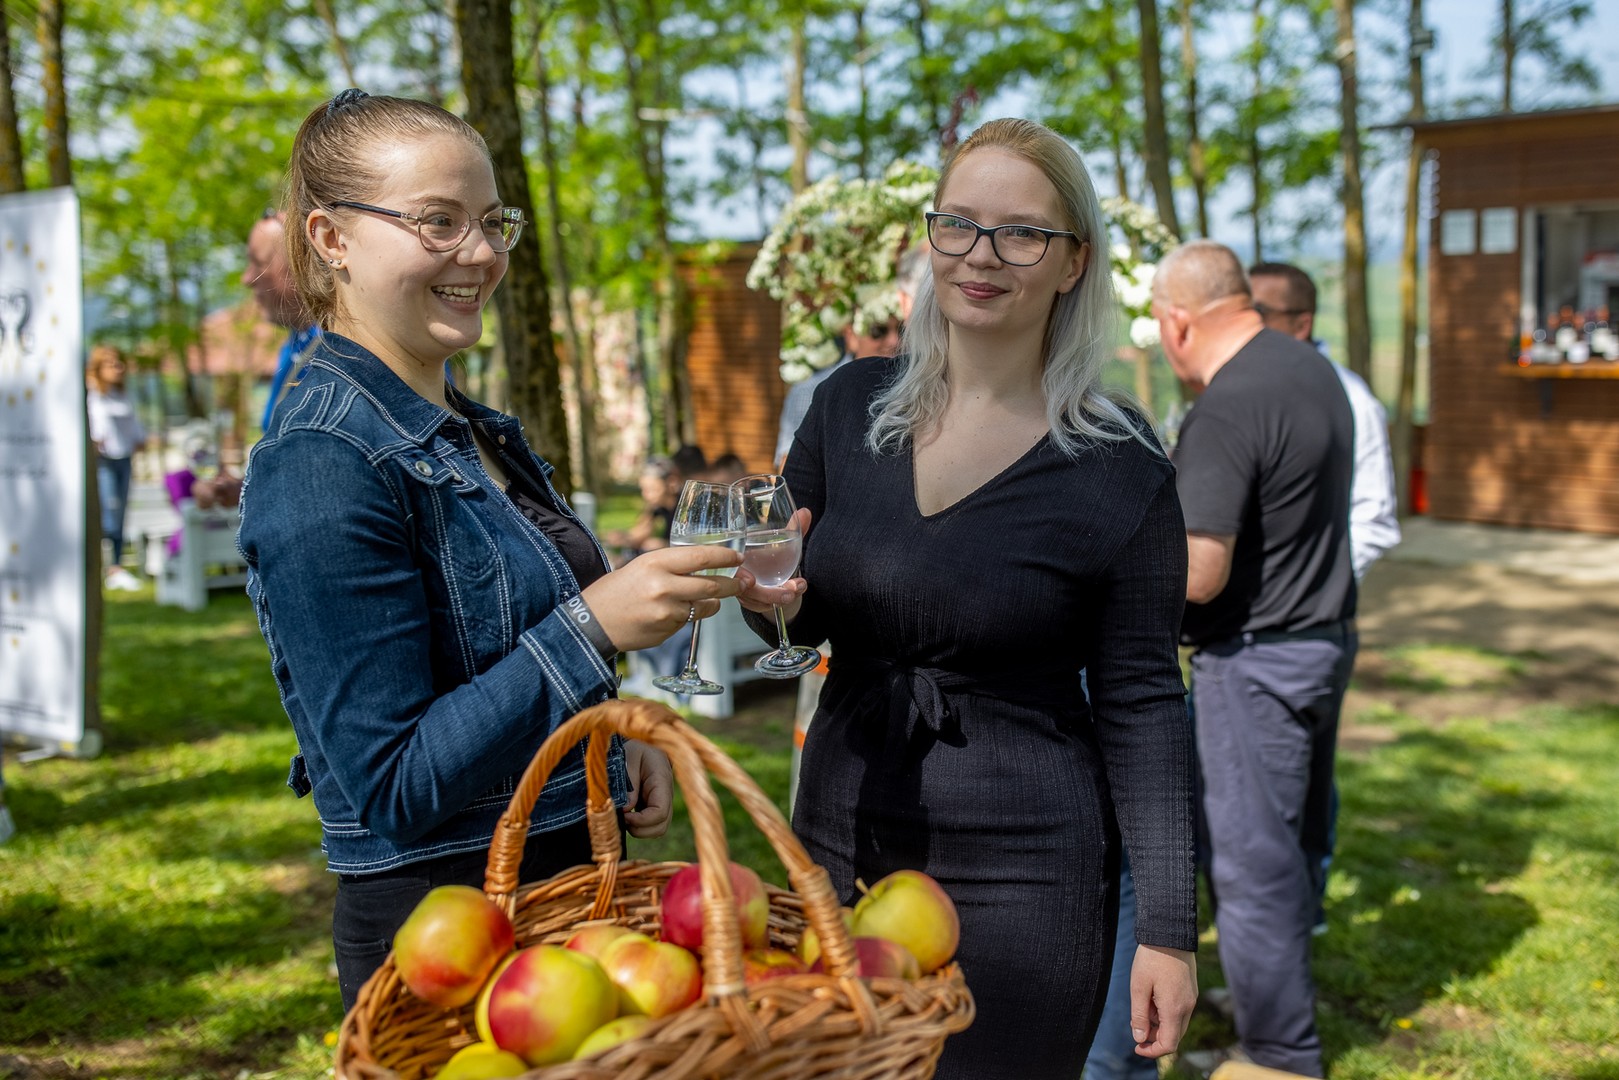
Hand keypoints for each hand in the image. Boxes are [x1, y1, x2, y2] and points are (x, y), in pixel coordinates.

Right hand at [581, 543, 740, 651]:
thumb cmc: (615, 590)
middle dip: (733, 584)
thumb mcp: (641, 566)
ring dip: (712, 602)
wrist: (591, 623)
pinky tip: (672, 613)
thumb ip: (671, 565)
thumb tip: (704, 564)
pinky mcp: (667, 630)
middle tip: (743, 582)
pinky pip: (689, 621)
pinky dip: (689, 616)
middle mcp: (664, 586)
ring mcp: (667, 611)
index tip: (738, 558)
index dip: (725, 557)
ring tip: (709, 598)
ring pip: (705, 606)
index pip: (702, 556)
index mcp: (656, 562)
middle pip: (712, 584)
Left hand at [623, 739, 672, 838]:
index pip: (660, 811)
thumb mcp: (629, 758)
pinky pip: (652, 826)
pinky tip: (626, 816)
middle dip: (640, 829)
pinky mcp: (655, 807)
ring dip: (639, 830)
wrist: (643, 743)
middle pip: (661, 826)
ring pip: (658, 829)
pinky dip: (639, 827)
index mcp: (661, 781)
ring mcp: (662, 803)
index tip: (624, 815)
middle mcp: (666, 795)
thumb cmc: (635, 748)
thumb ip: (629, 784)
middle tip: (621, 819)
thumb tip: (626, 809)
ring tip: (623, 818)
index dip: (642, 820)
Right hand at [735, 507, 810, 617]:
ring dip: (778, 598)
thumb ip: (794, 529)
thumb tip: (805, 512)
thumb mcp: (784, 542)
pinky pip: (760, 607)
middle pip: (744, 590)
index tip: (752, 580)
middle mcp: (736, 574)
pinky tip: (794, 594)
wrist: (773, 574)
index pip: (729, 568)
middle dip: (769, 593)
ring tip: (798, 588)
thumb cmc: (773, 555)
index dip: (738, 576)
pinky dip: (778, 603)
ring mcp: (741, 590)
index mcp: (738, 556)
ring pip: (755, 601)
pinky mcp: (749, 602)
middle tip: (791, 590)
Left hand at [1129, 945, 1196, 1057]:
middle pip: (1173, 1036)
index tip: (1137, 1047)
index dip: (1152, 1051)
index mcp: (1174, 1009)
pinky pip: (1179, 1011)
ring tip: (1143, 1002)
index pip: (1169, 1044)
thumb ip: (1140, 1015)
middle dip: (1154, 1036)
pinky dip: (1165, 1012)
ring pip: (1176, 1024)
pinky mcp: (1190, 991)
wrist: (1170, 933)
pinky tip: (1152, 996)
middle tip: (1136, 1023)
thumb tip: (1140, 1038)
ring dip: (1159, 1023)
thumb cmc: (1151, 958)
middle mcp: (1187, 1007)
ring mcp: (1191, 999)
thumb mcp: (1139, 987)